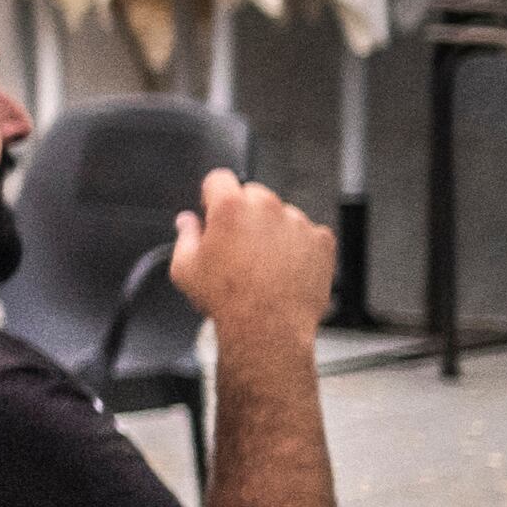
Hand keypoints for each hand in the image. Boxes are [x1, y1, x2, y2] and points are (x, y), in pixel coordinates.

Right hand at [167, 171, 331, 352]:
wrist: (267, 328)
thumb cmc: (227, 300)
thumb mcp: (185, 268)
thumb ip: (185, 235)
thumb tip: (187, 222)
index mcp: (230, 208)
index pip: (219, 178)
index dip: (213, 194)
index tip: (213, 209)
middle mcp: (266, 208)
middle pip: (253, 194)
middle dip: (244, 212)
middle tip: (238, 244)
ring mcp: (297, 223)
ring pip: (282, 214)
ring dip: (272, 230)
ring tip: (263, 264)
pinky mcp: (321, 240)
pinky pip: (308, 234)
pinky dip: (298, 246)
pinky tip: (284, 268)